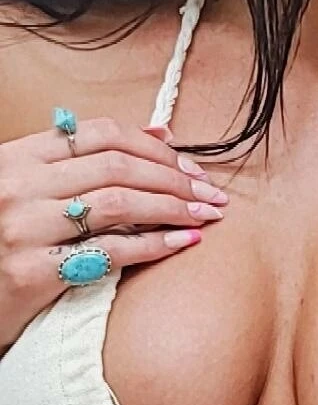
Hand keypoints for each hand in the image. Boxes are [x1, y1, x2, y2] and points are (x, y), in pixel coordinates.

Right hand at [0, 115, 229, 349]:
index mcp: (16, 157)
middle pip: (116, 166)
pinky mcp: (31, 272)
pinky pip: (109, 251)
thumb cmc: (3, 239)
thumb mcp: (29, 187)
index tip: (188, 165)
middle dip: (174, 179)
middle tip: (209, 194)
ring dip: (172, 208)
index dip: (153, 147)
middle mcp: (19, 186)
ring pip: (118, 204)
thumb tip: (160, 133)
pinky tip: (182, 242)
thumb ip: (82, 162)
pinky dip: (154, 245)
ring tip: (204, 216)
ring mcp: (23, 228)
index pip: (99, 134)